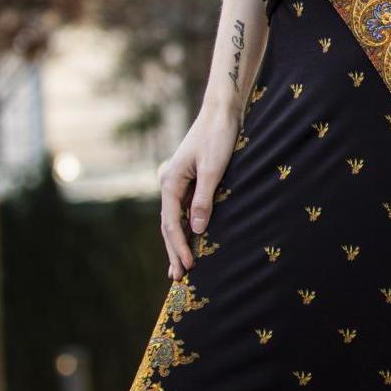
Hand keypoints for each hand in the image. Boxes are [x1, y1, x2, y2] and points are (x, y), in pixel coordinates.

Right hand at [157, 103, 239, 279]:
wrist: (222, 112)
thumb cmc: (218, 137)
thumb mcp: (213, 169)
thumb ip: (203, 199)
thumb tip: (198, 230)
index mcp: (170, 182)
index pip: (172, 223)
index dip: (179, 246)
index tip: (187, 266)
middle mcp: (169, 183)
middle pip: (169, 225)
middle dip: (174, 250)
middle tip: (178, 278)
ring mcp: (177, 182)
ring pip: (175, 219)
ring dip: (178, 242)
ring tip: (179, 267)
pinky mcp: (189, 180)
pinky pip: (184, 209)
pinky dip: (186, 227)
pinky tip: (190, 239)